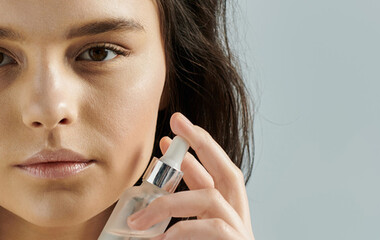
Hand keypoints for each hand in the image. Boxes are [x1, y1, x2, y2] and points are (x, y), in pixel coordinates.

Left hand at [126, 112, 254, 239]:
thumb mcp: (183, 236)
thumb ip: (175, 219)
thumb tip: (143, 210)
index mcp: (224, 218)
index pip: (214, 180)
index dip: (194, 156)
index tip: (166, 140)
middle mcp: (237, 222)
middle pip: (229, 173)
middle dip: (203, 143)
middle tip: (176, 120)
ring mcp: (240, 233)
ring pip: (211, 198)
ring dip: (171, 202)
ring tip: (138, 221)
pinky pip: (215, 227)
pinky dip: (184, 230)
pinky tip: (163, 238)